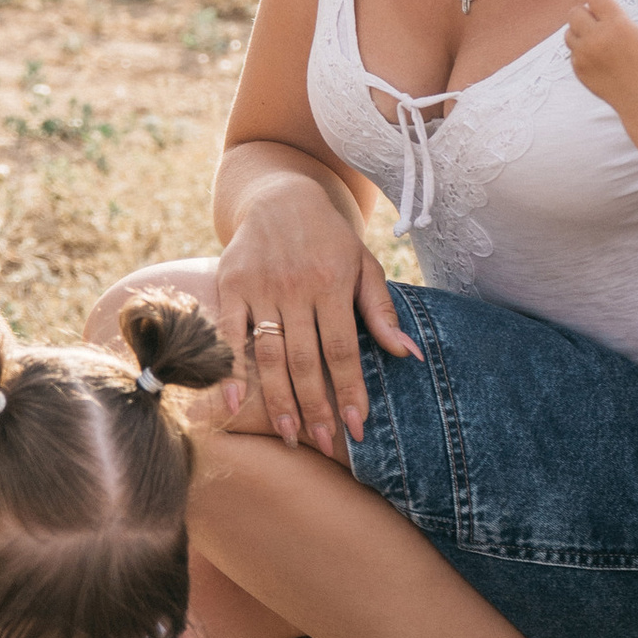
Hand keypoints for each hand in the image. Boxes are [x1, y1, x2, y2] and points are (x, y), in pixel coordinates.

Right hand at [213, 177, 415, 458]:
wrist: (280, 195)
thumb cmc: (330, 238)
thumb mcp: (363, 265)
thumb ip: (381, 311)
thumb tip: (408, 356)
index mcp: (332, 282)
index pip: (342, 349)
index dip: (350, 390)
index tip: (357, 427)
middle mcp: (294, 286)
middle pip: (305, 359)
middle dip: (316, 406)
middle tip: (326, 443)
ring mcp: (259, 286)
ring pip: (268, 354)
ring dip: (278, 399)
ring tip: (290, 435)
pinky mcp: (229, 284)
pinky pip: (228, 334)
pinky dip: (231, 370)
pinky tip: (237, 405)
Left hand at [564, 0, 637, 98]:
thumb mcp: (636, 30)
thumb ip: (612, 17)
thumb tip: (586, 6)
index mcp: (617, 24)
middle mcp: (598, 38)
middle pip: (574, 12)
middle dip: (583, 13)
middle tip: (595, 21)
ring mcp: (586, 55)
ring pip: (569, 32)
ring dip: (580, 33)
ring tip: (599, 43)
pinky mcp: (579, 69)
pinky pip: (572, 52)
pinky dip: (583, 53)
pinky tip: (600, 62)